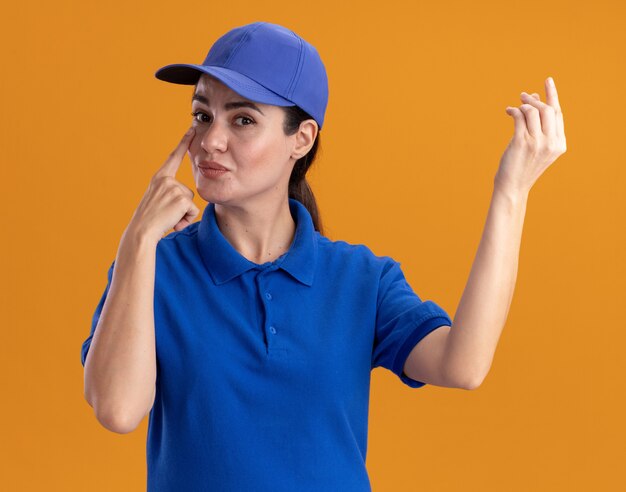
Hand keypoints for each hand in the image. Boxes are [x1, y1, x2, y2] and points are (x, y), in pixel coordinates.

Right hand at [126, 127, 199, 242]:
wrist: (141, 231)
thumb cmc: (150, 220)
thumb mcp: (157, 200)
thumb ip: (170, 193)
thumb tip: (187, 202)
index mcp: (159, 178)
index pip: (174, 157)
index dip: (184, 142)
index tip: (192, 128)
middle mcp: (166, 180)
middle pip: (187, 193)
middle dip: (181, 207)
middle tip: (164, 214)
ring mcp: (174, 188)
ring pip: (191, 203)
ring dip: (183, 214)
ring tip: (167, 218)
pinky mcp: (182, 199)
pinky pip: (194, 211)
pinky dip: (186, 219)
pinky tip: (173, 222)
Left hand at [496, 77, 566, 194]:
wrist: (512, 187)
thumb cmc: (522, 166)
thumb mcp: (536, 147)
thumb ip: (539, 126)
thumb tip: (534, 97)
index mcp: (559, 144)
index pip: (558, 114)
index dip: (552, 96)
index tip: (547, 82)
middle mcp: (551, 143)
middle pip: (547, 109)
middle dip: (534, 99)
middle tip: (523, 96)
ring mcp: (537, 143)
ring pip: (533, 111)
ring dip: (523, 104)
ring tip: (515, 105)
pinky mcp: (521, 143)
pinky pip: (519, 117)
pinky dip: (514, 111)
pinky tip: (509, 112)